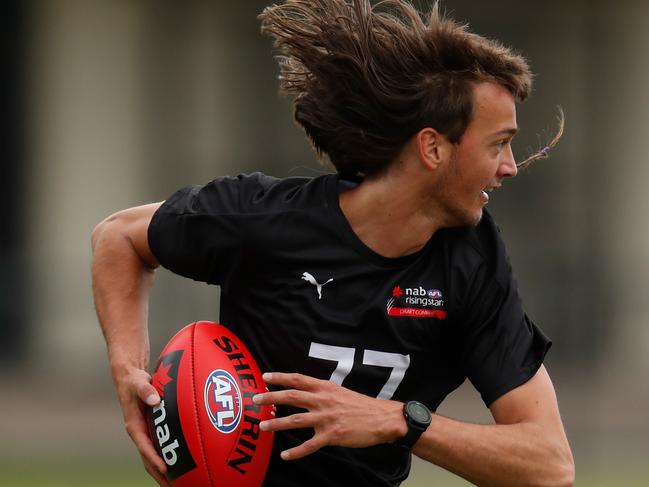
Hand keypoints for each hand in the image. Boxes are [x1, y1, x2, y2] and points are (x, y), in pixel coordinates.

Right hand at [114, 365, 170, 486]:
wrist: (129, 378)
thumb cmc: (134, 381)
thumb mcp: (138, 382)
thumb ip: (145, 389)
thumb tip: (154, 398)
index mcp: (134, 426)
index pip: (144, 447)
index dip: (154, 459)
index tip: (165, 470)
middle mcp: (139, 434)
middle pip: (149, 460)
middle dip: (160, 475)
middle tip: (174, 486)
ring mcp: (145, 434)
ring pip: (153, 458)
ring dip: (164, 473)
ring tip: (179, 484)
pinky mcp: (151, 431)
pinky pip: (159, 449)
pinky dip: (167, 459)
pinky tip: (179, 467)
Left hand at [253, 372, 405, 460]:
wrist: (381, 419)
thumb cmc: (360, 405)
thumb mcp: (339, 391)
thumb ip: (321, 391)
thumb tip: (302, 392)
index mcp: (325, 387)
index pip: (298, 379)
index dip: (280, 377)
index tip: (264, 377)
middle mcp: (323, 400)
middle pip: (292, 396)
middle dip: (271, 397)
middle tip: (255, 399)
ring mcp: (327, 418)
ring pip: (296, 420)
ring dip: (277, 423)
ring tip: (262, 426)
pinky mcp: (332, 436)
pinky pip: (309, 445)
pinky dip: (296, 451)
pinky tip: (285, 455)